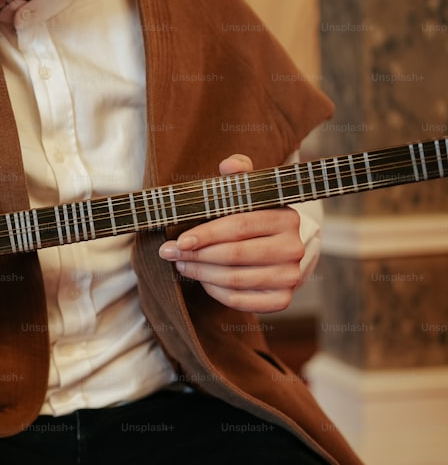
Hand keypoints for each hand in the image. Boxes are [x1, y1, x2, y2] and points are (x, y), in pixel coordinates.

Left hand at [158, 154, 304, 313]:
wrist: (277, 250)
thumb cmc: (253, 219)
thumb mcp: (249, 194)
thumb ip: (239, 176)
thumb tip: (229, 164)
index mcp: (286, 217)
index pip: (240, 226)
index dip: (207, 234)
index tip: (180, 240)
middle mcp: (294, 248)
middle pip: (235, 255)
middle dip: (197, 255)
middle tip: (171, 253)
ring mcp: (290, 276)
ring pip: (235, 279)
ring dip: (201, 273)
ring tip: (182, 263)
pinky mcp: (282, 300)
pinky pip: (240, 300)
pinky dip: (215, 292)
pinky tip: (203, 280)